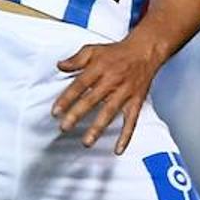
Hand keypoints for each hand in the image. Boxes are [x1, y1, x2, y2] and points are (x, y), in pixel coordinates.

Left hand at [52, 35, 162, 153]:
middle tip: (64, 127)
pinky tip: (118, 149)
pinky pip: (131, 121)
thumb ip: (76, 59)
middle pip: (92, 99)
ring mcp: (125, 93)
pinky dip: (126, 136)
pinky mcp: (136, 101)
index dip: (67, 98)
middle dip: (77, 114)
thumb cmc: (117, 52)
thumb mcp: (93, 50)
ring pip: (110, 112)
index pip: (79, 85)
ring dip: (98, 128)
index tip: (55, 111)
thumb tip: (60, 65)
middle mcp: (111, 81)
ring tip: (86, 142)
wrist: (144, 51)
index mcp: (99, 68)